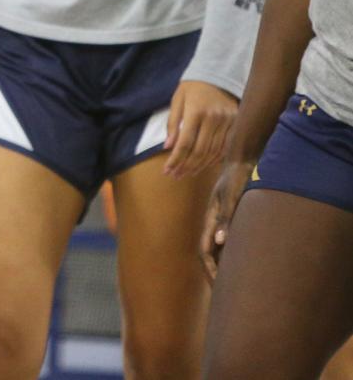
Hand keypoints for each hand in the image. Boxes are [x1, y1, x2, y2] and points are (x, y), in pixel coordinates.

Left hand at [163, 81, 238, 178]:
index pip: (185, 143)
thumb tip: (168, 147)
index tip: (167, 171)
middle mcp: (214, 118)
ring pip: (214, 152)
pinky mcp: (237, 124)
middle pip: (200, 150)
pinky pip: (225, 147)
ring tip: (187, 173)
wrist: (217, 75)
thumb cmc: (192, 88)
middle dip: (186, 166)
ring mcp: (228, 122)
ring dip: (200, 166)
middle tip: (176, 176)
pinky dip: (214, 159)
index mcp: (196, 111)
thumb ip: (173, 124)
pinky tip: (204, 165)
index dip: (176, 159)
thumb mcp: (177, 100)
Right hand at [200, 159, 253, 282]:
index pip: (205, 251)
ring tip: (237, 285)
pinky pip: (231, 242)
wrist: (245, 159)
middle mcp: (215, 223)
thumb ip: (226, 218)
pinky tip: (248, 264)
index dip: (210, 270)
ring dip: (225, 266)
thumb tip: (220, 241)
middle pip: (210, 254)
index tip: (220, 288)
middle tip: (226, 295)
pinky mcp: (233, 218)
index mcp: (211, 220)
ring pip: (220, 249)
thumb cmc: (238, 177)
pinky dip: (235, 255)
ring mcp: (223, 221)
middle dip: (216, 274)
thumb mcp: (232, 196)